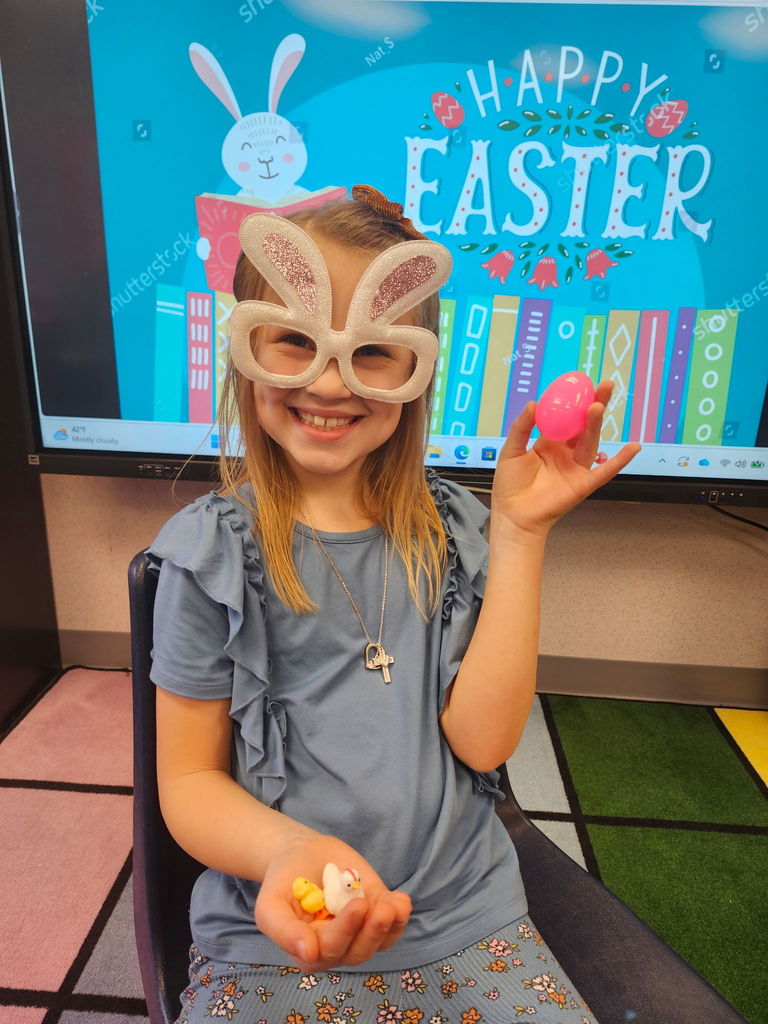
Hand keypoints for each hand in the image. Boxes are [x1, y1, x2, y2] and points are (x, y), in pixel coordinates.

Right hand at [254, 833, 411, 971]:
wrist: (300, 853)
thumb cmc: (283, 880)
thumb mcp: (270, 904)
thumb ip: (283, 931)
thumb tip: (308, 954)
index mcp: (309, 951)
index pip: (330, 950)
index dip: (346, 931)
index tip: (357, 907)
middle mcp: (337, 947)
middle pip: (358, 951)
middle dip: (372, 931)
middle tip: (380, 907)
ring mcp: (359, 931)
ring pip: (379, 942)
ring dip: (389, 926)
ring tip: (394, 905)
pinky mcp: (375, 912)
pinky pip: (393, 925)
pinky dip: (400, 916)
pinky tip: (401, 900)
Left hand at [491, 380, 640, 538]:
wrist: (512, 515)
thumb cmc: (509, 485)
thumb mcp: (511, 450)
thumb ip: (522, 427)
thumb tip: (534, 403)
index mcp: (549, 443)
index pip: (566, 418)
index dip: (575, 402)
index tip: (584, 383)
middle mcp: (566, 453)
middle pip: (584, 426)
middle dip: (594, 405)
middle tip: (604, 385)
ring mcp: (576, 468)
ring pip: (590, 442)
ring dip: (595, 425)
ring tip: (597, 406)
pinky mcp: (582, 484)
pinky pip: (605, 472)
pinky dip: (619, 461)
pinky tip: (633, 448)